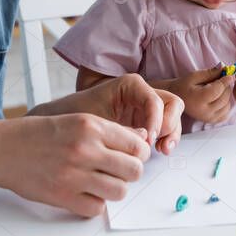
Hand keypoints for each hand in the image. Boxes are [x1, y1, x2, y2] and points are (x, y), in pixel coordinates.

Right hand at [0, 112, 148, 216]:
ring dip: (114, 189)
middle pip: (134, 171)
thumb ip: (110, 131)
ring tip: (101, 183)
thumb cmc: (39, 134)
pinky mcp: (63, 197)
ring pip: (120, 191)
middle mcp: (85, 150)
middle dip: (129, 173)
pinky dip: (94, 203)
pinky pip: (97, 208)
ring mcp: (74, 175)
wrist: (3, 149)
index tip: (130, 156)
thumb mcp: (76, 121)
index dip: (138, 154)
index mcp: (91, 126)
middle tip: (117, 171)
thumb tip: (141, 140)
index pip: (137, 146)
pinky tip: (85, 193)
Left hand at [63, 74, 183, 154]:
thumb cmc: (76, 116)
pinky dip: (166, 138)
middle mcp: (141, 94)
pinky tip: (159, 150)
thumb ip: (122, 129)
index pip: (154, 100)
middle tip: (157, 143)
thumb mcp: (97, 121)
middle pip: (171, 103)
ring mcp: (144, 108)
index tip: (148, 140)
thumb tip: (144, 142)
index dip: (156, 120)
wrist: (63, 124)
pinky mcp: (145, 123)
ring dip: (171, 133)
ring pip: (172, 116)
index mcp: (130, 85)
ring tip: (162, 149)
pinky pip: (165, 128)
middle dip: (169, 124)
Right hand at [168, 65, 233, 124]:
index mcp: (198, 99)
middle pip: (224, 98)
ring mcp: (208, 118)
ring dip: (226, 96)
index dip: (225, 81)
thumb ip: (210, 73)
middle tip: (222, 80)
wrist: (176, 98)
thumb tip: (225, 69)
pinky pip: (225, 114)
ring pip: (227, 106)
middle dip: (226, 87)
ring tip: (218, 90)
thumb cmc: (184, 85)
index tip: (229, 74)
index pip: (218, 90)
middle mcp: (204, 111)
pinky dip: (225, 105)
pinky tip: (218, 99)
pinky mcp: (211, 121)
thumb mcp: (194, 76)